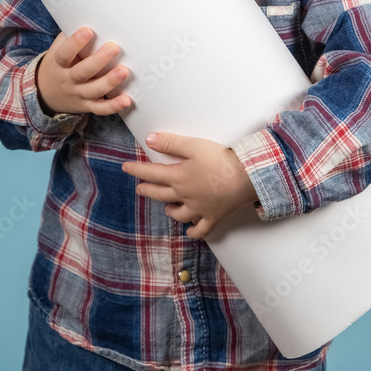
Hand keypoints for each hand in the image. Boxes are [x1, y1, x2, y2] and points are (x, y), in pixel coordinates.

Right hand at [36, 28, 130, 116]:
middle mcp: (67, 80)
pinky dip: (113, 106)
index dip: (75, 43)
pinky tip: (127, 100)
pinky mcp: (87, 105)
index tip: (88, 30)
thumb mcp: (58, 50)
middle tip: (114, 48)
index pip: (65, 53)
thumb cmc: (59, 64)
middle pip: (82, 72)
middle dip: (98, 60)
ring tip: (124, 71)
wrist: (45, 93)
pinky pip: (100, 108)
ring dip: (109, 82)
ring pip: (93, 90)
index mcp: (59, 63)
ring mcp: (78, 94)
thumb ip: (71, 36)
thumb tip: (90, 13)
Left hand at [121, 132, 258, 239]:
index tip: (125, 168)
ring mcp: (199, 209)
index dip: (137, 170)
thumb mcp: (194, 145)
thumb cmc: (220, 159)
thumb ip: (171, 143)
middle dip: (148, 191)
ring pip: (179, 214)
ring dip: (170, 210)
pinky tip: (189, 230)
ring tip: (167, 207)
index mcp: (178, 177)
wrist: (246, 177)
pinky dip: (193, 231)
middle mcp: (185, 196)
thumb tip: (149, 140)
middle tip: (139, 188)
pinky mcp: (214, 217)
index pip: (152, 173)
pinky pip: (201, 229)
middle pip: (161, 195)